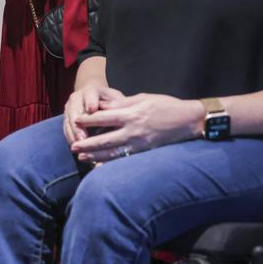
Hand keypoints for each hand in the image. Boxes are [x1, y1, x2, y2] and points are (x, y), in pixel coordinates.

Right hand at [63, 82, 124, 146]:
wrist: (93, 95)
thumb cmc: (109, 99)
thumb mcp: (115, 98)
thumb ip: (118, 105)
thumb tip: (123, 112)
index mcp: (90, 91)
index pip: (89, 96)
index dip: (90, 102)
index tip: (92, 109)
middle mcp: (76, 99)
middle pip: (75, 112)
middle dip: (78, 126)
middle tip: (83, 138)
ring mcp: (69, 109)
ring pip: (68, 123)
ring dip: (73, 136)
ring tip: (79, 148)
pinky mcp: (66, 119)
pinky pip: (66, 130)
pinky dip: (71, 139)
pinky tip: (78, 150)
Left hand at [69, 93, 203, 162]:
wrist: (189, 120)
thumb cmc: (166, 105)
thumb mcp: (142, 98)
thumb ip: (121, 103)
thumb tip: (101, 106)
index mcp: (132, 114)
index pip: (104, 117)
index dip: (88, 120)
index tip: (76, 120)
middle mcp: (134, 130)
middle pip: (105, 138)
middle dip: (87, 143)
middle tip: (73, 146)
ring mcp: (140, 143)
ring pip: (114, 152)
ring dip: (96, 156)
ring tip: (82, 158)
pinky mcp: (145, 151)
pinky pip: (125, 158)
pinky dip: (112, 162)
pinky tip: (101, 165)